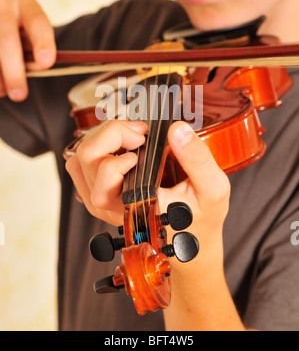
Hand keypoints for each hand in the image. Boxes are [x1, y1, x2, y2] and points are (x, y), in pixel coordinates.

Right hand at [0, 0, 55, 100]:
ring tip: (2, 91)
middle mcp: (2, 2)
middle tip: (19, 95)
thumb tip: (35, 67)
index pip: (37, 22)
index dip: (42, 43)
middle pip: (7, 41)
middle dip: (14, 73)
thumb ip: (34, 50)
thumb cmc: (16, 32)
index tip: (45, 63)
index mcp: (25, 4)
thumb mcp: (28, 35)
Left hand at [65, 118, 244, 329]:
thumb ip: (197, 158)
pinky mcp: (97, 195)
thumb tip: (177, 128)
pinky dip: (96, 147)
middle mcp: (111, 205)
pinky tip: (120, 145)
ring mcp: (100, 201)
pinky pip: (79, 165)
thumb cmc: (200, 218)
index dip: (121, 143)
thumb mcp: (212, 188)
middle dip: (113, 132)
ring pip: (80, 158)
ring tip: (131, 136)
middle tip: (139, 131)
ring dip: (103, 137)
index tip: (145, 138)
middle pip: (88, 156)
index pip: (107, 170)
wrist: (190, 244)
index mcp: (135, 205)